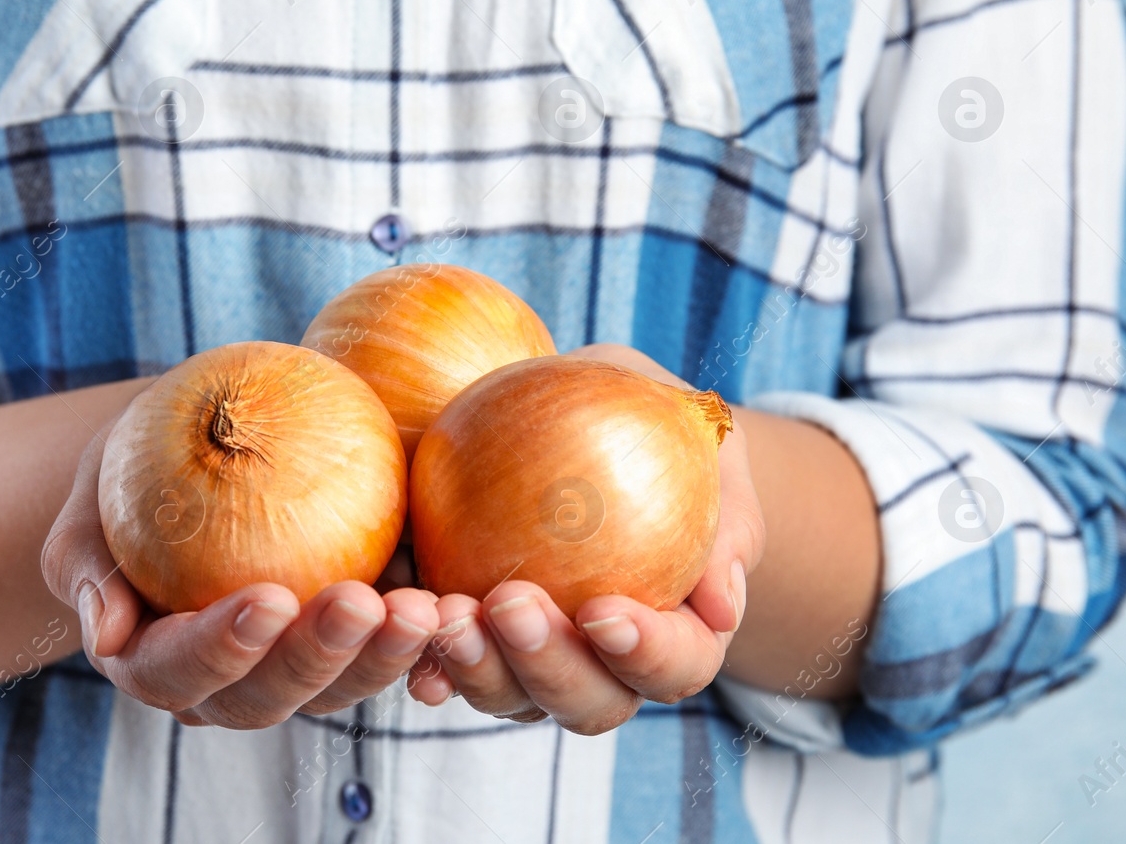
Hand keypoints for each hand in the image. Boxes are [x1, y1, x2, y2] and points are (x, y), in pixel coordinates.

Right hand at [42, 431, 439, 726]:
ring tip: (423, 608)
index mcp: (155, 660)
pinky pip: (390, 653)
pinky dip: (425, 640)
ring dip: (384, 656)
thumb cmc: (131, 469)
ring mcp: (295, 670)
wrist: (198, 453)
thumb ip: (85, 560)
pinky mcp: (352, 643)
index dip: (223, 649)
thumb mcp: (92, 496)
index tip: (267, 599)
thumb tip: (105, 633)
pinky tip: (458, 604)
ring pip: (339, 687)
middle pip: (269, 696)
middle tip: (361, 604)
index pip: (179, 672)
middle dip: (318, 659)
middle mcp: (226, 684)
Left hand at [405, 344, 765, 733]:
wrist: (592, 423)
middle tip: (512, 603)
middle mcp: (604, 666)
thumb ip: (725, 514)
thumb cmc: (663, 430)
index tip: (604, 610)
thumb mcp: (706, 442)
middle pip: (586, 701)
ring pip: (508, 695)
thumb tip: (723, 605)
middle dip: (548, 666)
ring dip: (475, 664)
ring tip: (447, 610)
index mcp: (676, 634)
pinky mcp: (471, 636)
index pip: (675, 666)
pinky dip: (419, 649)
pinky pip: (441, 657)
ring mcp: (533, 661)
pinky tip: (400, 617)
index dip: (646, 655)